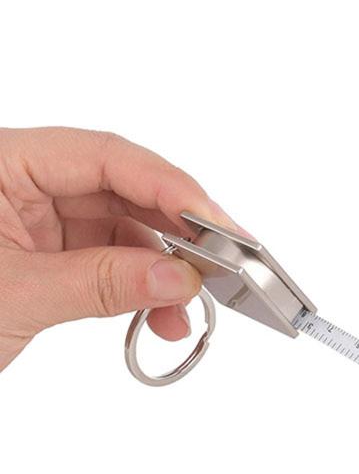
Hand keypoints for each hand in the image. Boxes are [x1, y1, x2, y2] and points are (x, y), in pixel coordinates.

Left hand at [0, 126, 235, 371]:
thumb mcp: (12, 296)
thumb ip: (102, 283)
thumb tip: (180, 277)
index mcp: (0, 164)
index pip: (103, 156)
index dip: (168, 187)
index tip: (215, 224)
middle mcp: (21, 183)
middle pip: (122, 191)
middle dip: (175, 233)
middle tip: (222, 264)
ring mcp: (34, 220)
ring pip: (121, 231)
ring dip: (162, 271)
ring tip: (184, 310)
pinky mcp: (45, 256)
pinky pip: (108, 263)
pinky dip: (138, 289)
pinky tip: (158, 316)